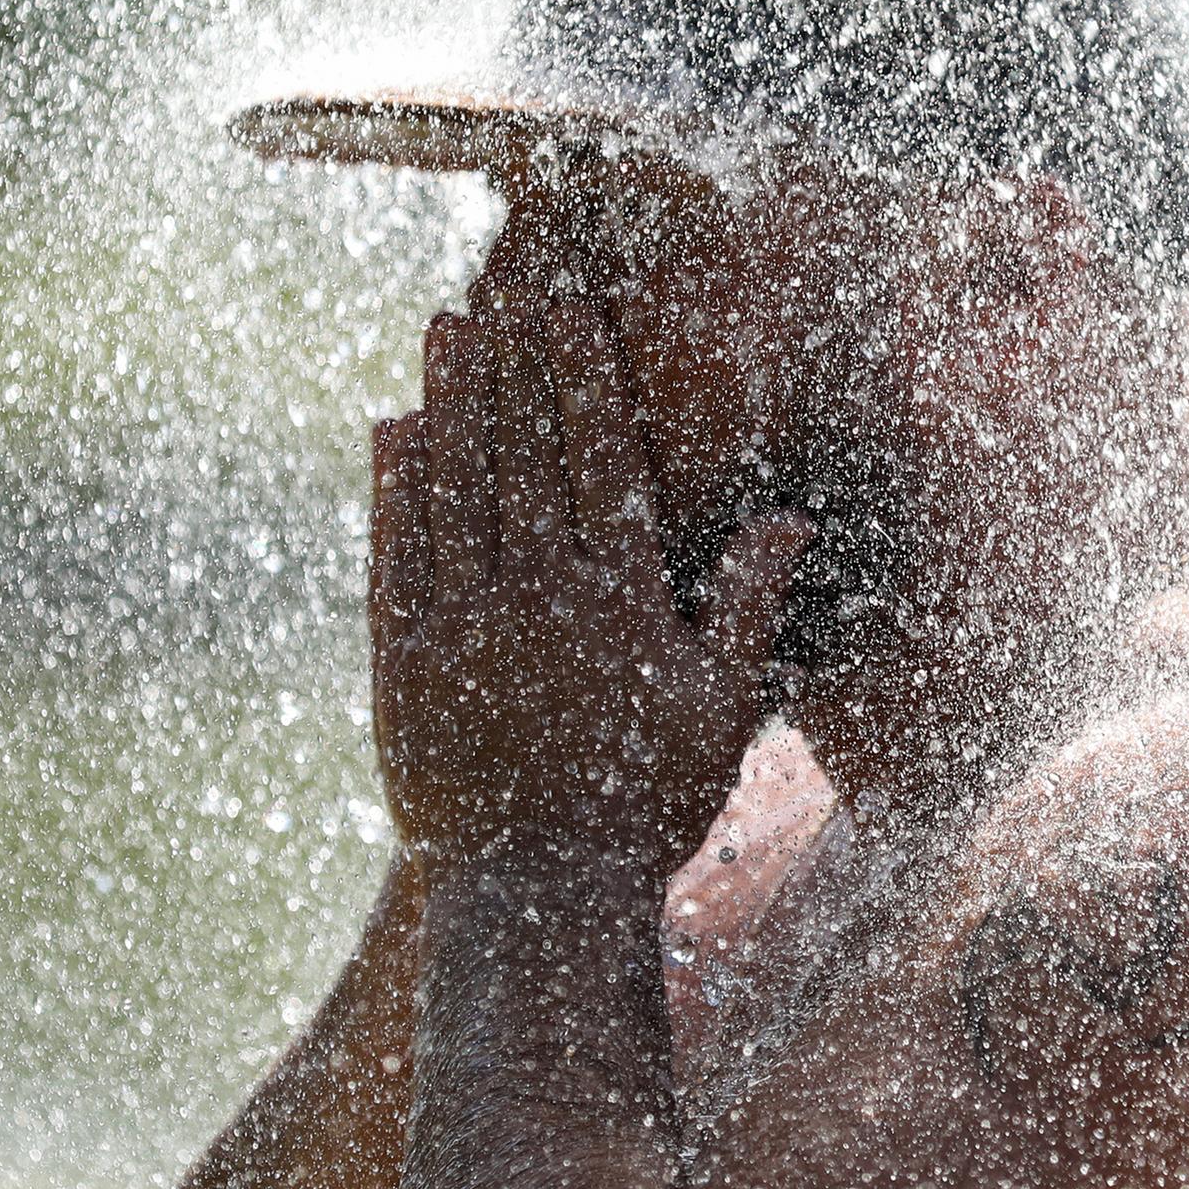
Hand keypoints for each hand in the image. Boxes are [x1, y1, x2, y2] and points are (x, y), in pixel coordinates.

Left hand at [369, 286, 811, 879]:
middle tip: (497, 289)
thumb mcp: (722, 704)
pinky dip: (396, 486)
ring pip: (456, 485)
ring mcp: (464, 623)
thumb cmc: (649, 806)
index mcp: (619, 596)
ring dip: (452, 400)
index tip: (570, 308)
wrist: (537, 899)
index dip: (582, 373)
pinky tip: (396, 433)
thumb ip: (747, 600)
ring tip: (448, 333)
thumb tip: (792, 515)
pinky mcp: (405, 662)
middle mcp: (538, 594)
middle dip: (510, 362)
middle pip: (522, 451)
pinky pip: (398, 552)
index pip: (600, 456)